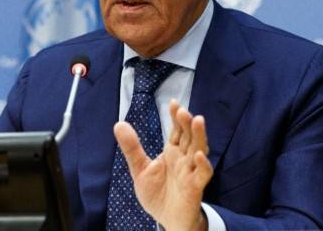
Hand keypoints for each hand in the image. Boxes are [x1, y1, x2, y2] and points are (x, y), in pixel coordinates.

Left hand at [114, 99, 212, 230]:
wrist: (165, 220)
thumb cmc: (157, 194)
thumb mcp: (140, 169)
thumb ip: (131, 148)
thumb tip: (119, 124)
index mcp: (172, 152)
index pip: (177, 131)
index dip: (176, 117)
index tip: (174, 103)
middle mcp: (184, 159)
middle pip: (189, 137)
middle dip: (187, 123)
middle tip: (183, 111)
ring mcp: (191, 171)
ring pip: (199, 150)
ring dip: (199, 136)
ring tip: (197, 120)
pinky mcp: (195, 186)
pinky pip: (202, 174)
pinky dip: (203, 164)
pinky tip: (198, 155)